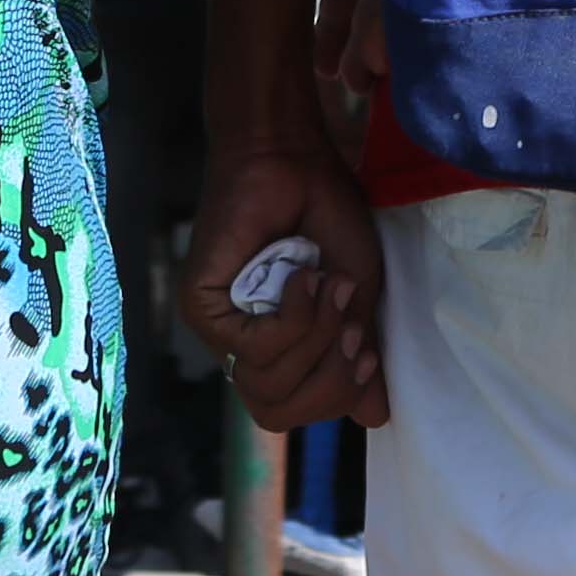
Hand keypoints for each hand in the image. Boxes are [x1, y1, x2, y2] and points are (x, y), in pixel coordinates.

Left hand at [178, 140, 390, 430]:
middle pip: (278, 413)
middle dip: (329, 381)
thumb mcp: (358, 295)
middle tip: (351, 331)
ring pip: (267, 386)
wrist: (295, 156)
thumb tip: (376, 419)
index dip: (338, 394)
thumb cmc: (325, 215)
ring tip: (329, 288)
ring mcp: (218, 329)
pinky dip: (292, 320)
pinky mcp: (199, 307)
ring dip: (314, 340)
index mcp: (277, 348)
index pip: (298, 411)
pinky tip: (303, 278)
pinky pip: (252, 349)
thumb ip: (359, 354)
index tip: (367, 352)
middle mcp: (241, 347)